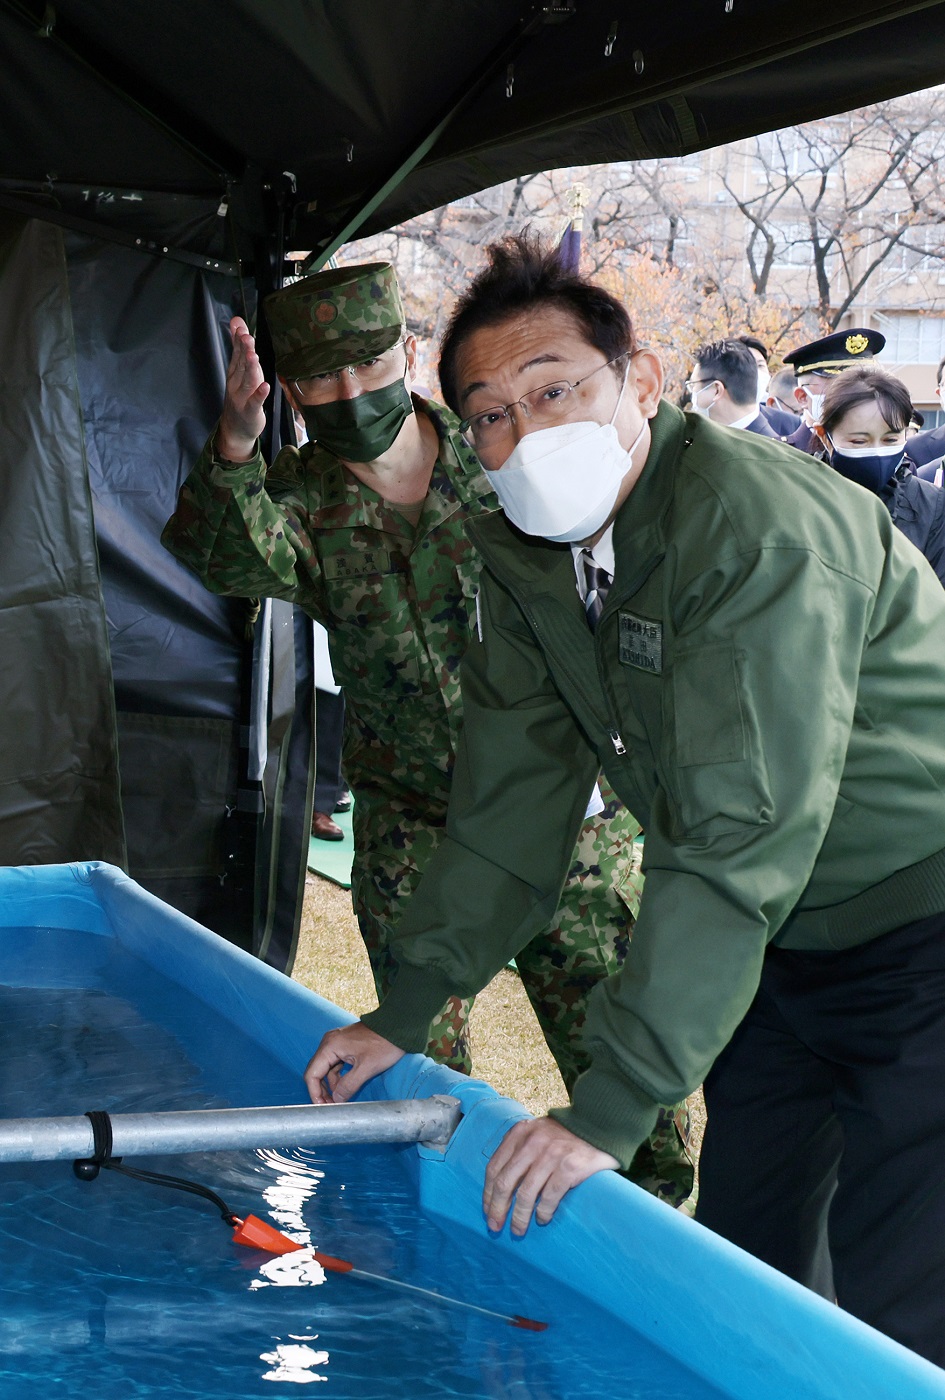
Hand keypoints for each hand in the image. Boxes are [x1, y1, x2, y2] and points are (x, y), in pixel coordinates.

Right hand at [217, 316, 269, 460]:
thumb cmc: (242, 396)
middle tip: (247, 338)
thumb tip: (237, 321)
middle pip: (241, 365)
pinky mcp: (251, 411)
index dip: (238, 341)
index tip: (240, 327)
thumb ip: (240, 347)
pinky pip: (255, 402)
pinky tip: (265, 386)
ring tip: (253, 356)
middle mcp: (236, 383)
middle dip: (244, 351)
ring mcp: (242, 398)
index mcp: (235, 373)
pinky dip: (260, 394)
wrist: (236, 428)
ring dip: (250, 368)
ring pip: (247, 381)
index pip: (236, 354)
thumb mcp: (240, 371)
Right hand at [304, 1023, 405, 1103]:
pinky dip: (337, 1078)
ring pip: (325, 1069)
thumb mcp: (366, 1068)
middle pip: (316, 1071)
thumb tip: (336, 1100)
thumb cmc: (384, 1044)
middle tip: (330, 1107)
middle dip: (321, 1091)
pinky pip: (334, 1064)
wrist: (397, 1027)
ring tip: (338, 1101)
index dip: (315, 1093)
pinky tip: (344, 1088)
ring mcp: (336, 1043)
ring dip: (330, 1085)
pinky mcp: (344, 1046)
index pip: (312, 1074)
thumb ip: (348, 1086)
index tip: (322, 1107)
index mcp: (330, 1046)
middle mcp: (329, 1043)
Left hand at [483, 1117, 618, 1236]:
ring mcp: (551, 1154)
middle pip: (506, 1182)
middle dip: (498, 1209)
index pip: (494, 1167)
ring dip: (519, 1217)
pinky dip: (543, 1212)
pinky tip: (542, 1219)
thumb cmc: (564, 1135)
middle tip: (496, 1227)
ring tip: (518, 1230)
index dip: (488, 1193)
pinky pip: (549, 1197)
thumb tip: (500, 1188)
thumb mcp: (536, 1133)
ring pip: (526, 1194)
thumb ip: (519, 1151)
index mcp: (519, 1133)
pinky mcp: (569, 1167)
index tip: (488, 1211)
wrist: (599, 1125)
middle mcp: (532, 1142)